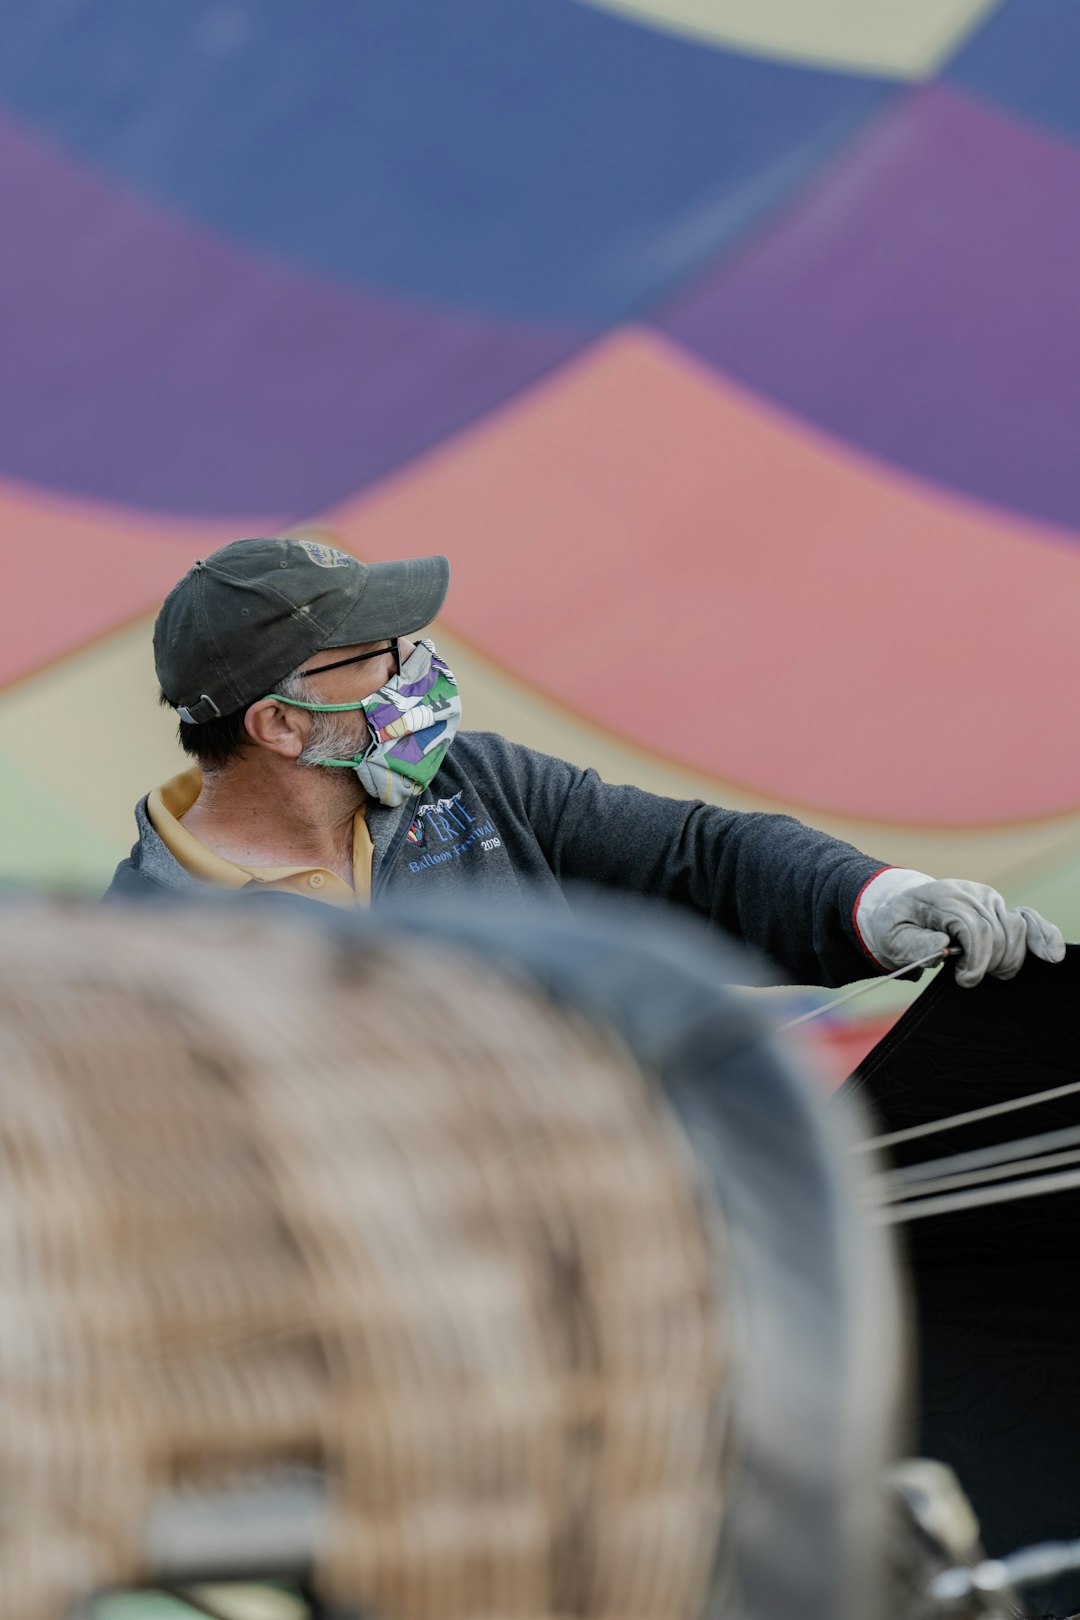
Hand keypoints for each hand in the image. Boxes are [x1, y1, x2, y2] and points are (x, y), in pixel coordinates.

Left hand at [859, 874, 1064, 987]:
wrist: (901, 909)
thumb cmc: (897, 926)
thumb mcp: (892, 937)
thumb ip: (913, 944)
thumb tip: (942, 948)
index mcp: (943, 897)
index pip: (975, 928)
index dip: (976, 960)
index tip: (964, 980)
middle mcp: (971, 893)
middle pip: (998, 934)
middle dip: (989, 963)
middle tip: (967, 978)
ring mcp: (989, 899)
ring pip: (1016, 931)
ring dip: (1007, 959)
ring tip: (986, 971)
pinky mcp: (1000, 908)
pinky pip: (1029, 920)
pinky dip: (1044, 936)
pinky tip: (1052, 955)